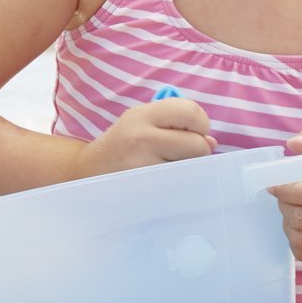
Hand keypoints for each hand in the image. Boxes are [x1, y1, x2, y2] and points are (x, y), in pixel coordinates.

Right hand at [77, 97, 215, 176]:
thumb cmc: (125, 143)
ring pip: (191, 168)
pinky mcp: (146, 190)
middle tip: (181, 153)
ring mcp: (144, 167)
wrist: (89, 169)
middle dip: (198, 150)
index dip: (201, 124)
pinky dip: (179, 184)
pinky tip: (163, 180)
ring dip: (189, 169)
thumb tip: (212, 142)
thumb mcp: (143, 119)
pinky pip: (180, 186)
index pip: (192, 112)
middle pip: (198, 144)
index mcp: (144, 115)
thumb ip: (177, 123)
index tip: (192, 131)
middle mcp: (142, 138)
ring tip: (168, 166)